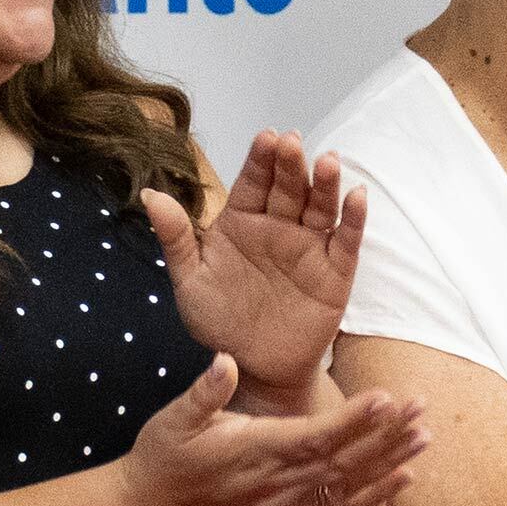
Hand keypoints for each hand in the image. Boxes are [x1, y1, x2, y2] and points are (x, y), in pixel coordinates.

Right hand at [121, 355, 427, 505]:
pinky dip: (376, 496)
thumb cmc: (166, 457)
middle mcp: (279, 482)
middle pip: (344, 458)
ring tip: (425, 436)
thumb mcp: (173, 419)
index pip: (315, 436)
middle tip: (422, 406)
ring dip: (390, 461)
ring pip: (350, 483)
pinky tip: (405, 478)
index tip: (386, 397)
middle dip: (386, 433)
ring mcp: (288, 504)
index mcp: (256, 451)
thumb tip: (224, 362)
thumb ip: (203, 392)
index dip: (353, 419)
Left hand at [144, 132, 365, 406]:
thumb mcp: (190, 281)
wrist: (252, 368)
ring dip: (325, 184)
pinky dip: (354, 219)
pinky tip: (357, 196)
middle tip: (292, 143)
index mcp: (242, 221)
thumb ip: (176, 238)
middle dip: (291, 164)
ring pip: (320, 207)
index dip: (260, 159)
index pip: (253, 182)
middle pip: (288, 188)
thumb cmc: (218, 322)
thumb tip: (149, 195)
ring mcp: (309, 246)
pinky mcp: (335, 272)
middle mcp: (279, 226)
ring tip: (328, 162)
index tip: (266, 136)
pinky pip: (347, 241)